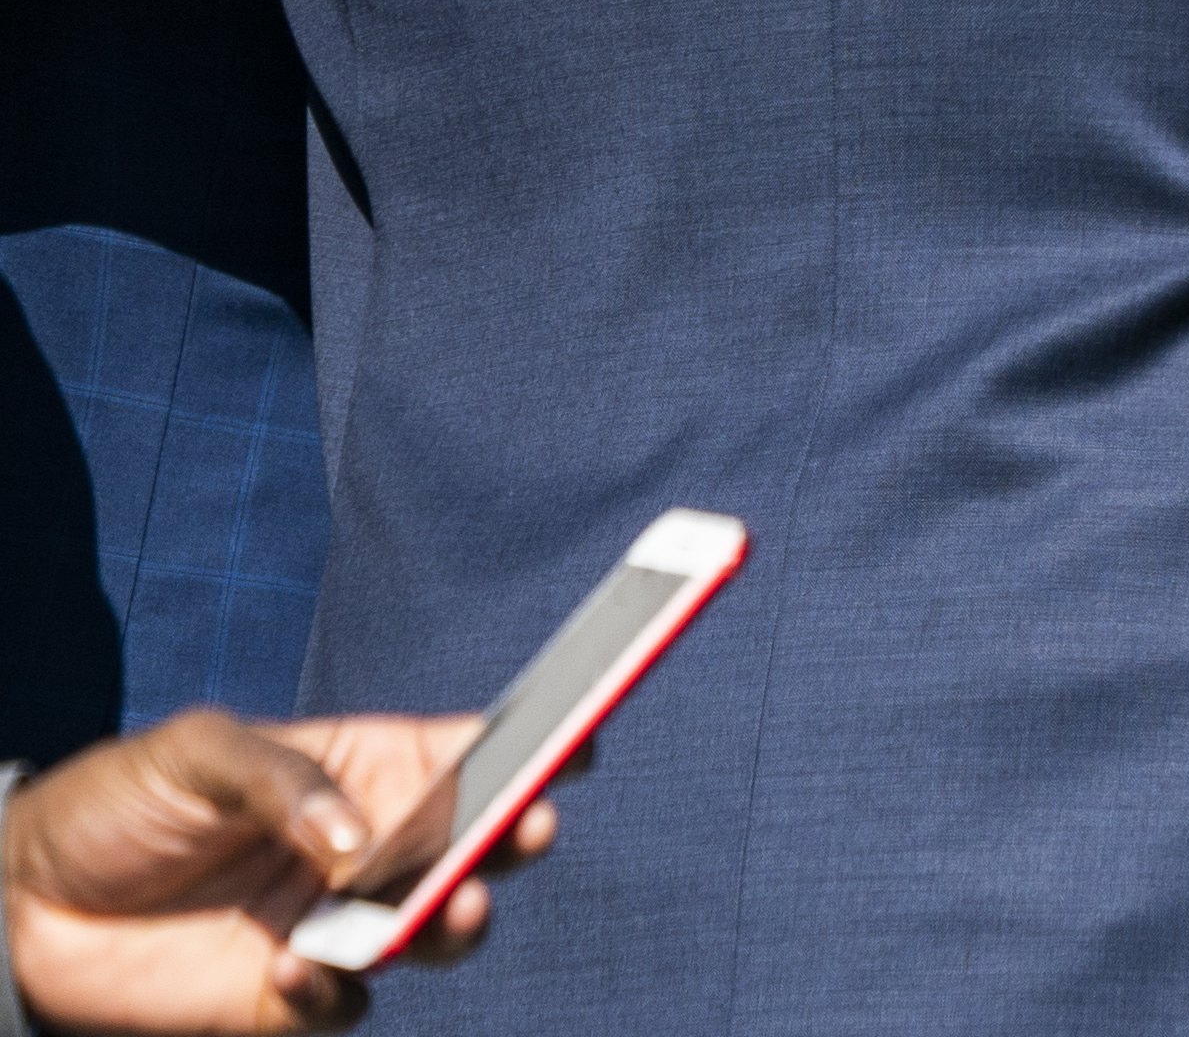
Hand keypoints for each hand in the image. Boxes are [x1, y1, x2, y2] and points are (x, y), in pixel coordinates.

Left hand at [7, 709, 529, 1027]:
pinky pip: (347, 1005)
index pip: (476, 751)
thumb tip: (358, 842)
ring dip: (459, 920)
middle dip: (521, 832)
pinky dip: (335, 993)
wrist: (24, 903)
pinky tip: (293, 968)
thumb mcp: (197, 754)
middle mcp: (375, 847)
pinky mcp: (293, 995)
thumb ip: (284, 781)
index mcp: (371, 768)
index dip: (542, 738)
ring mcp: (340, 924)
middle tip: (527, 827)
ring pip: (440, 929)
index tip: (583, 733)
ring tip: (452, 908)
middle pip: (482, 841)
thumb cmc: (121, 801)